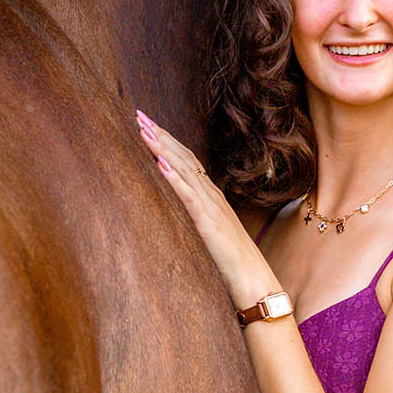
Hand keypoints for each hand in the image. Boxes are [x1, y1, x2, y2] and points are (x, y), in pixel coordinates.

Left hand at [136, 110, 278, 309]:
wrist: (252, 278)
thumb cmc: (232, 259)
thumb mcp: (211, 230)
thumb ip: (198, 213)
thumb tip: (180, 203)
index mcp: (210, 195)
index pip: (186, 159)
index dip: (167, 140)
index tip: (147, 123)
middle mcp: (211, 194)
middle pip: (183, 157)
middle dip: (160, 135)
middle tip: (139, 114)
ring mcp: (210, 206)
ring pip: (184, 171)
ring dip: (163, 149)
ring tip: (145, 131)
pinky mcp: (208, 223)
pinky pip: (189, 197)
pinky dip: (174, 179)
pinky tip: (160, 165)